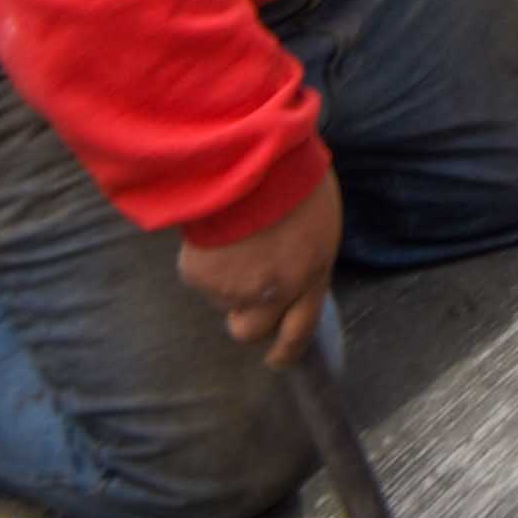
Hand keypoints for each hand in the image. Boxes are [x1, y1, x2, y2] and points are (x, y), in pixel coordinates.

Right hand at [179, 169, 343, 364]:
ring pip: (221, 300)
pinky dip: (201, 258)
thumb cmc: (293, 175)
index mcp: (313, 273)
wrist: (253, 158)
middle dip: (244, 318)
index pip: (301, 330)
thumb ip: (307, 256)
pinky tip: (213, 229)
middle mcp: (277, 291)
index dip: (287, 351)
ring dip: (223, 278)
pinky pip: (197, 276)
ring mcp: (238, 288)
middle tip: (240, 291)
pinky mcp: (202, 277)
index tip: (277, 359)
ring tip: (232, 236)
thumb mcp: (320, 219)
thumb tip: (294, 275)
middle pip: (251, 331)